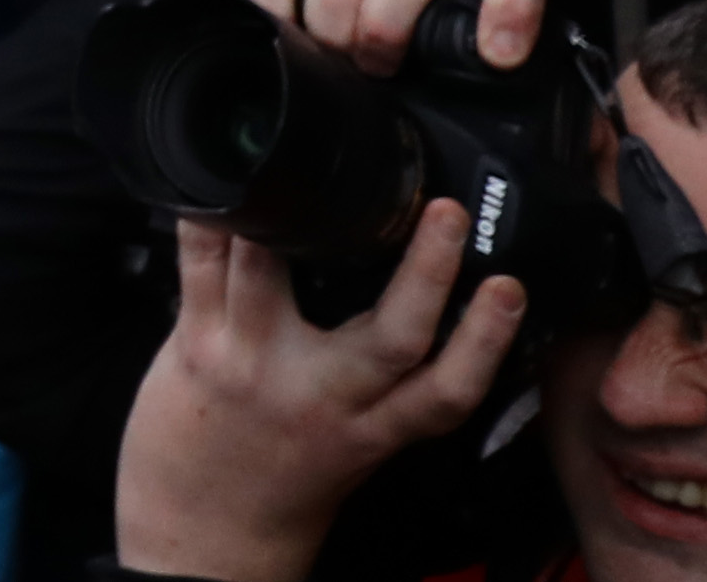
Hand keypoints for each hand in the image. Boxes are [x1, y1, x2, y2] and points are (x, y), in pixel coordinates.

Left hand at [111, 207, 526, 581]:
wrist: (204, 535)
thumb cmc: (282, 478)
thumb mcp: (356, 444)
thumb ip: (385, 384)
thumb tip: (417, 301)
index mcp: (374, 427)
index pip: (447, 390)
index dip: (486, 340)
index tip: (508, 286)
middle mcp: (325, 399)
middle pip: (393, 336)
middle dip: (428, 274)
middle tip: (447, 212)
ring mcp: (259, 368)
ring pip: (278, 283)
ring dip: (287, 220)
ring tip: (302, 172)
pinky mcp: (197, 349)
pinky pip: (201, 268)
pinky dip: (208, 220)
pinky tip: (218, 184)